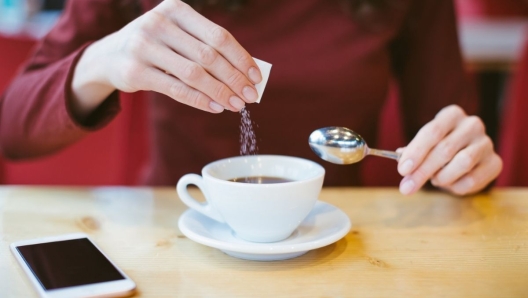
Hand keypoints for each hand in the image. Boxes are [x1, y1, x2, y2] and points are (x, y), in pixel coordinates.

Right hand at [72, 0, 260, 118]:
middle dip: (234, 79)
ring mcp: (144, 46)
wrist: (109, 55)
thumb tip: (245, 75)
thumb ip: (206, 48)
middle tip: (249, 96)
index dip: (241, 58)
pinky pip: (176, 89)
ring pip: (194, 74)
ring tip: (236, 105)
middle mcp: (158, 23)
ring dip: (220, 92)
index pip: (219, 36)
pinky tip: (215, 107)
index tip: (256, 77)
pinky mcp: (135, 71)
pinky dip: (200, 100)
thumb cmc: (157, 45)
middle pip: (209, 56)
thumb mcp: (178, 36)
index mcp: (176, 9)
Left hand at [397, 105, 502, 195]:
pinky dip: (456, 187)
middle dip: (422, 171)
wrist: (467, 158)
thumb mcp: (424, 146)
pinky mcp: (495, 162)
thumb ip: (412, 153)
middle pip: (445, 149)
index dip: (416, 152)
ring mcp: (486, 143)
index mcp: (451, 115)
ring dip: (442, 177)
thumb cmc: (439, 148)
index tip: (402, 170)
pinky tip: (450, 184)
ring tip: (435, 180)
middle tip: (407, 187)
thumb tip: (402, 162)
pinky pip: (473, 179)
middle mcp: (472, 125)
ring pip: (462, 163)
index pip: (432, 131)